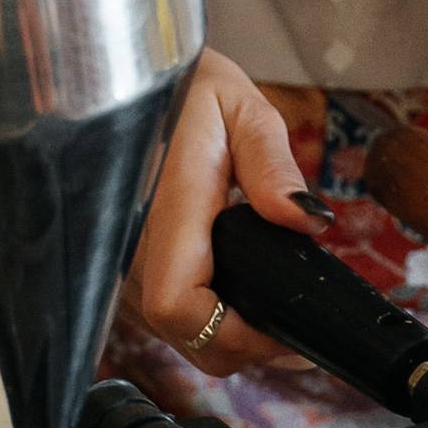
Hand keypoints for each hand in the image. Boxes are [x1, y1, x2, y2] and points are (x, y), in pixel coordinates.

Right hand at [126, 50, 318, 377]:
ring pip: (172, 335)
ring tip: (270, 305)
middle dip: (243, 345)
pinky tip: (232, 292)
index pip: (180, 305)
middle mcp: (131, 246)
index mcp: (167, 207)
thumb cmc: (190, 92)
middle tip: (294, 325)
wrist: (135, 82)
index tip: (282, 325)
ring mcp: (121, 262)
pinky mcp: (122, 267)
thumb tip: (306, 220)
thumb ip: (272, 165)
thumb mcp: (242, 109)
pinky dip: (202, 318)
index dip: (234, 333)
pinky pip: (161, 317)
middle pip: (183, 335)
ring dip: (223, 334)